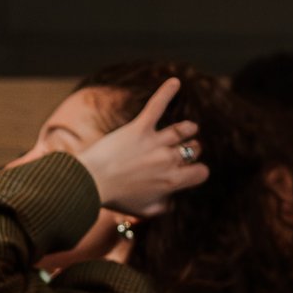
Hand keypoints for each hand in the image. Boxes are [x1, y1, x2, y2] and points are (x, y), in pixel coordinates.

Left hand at [59, 77, 207, 215]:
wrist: (91, 183)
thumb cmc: (115, 198)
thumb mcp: (144, 210)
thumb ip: (163, 207)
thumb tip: (172, 202)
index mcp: (173, 181)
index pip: (201, 172)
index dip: (197, 172)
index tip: (188, 172)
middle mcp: (168, 160)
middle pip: (193, 149)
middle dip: (191, 150)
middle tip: (181, 152)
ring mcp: (155, 142)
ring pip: (183, 129)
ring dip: (188, 129)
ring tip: (189, 128)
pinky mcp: (140, 128)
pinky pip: (157, 106)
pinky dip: (166, 92)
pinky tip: (175, 81)